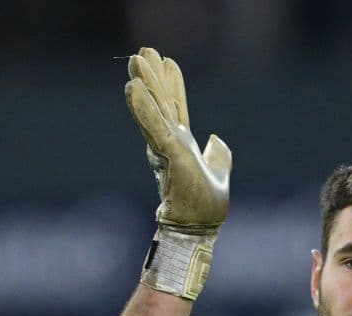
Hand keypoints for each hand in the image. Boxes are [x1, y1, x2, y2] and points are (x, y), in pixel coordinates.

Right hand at [125, 47, 231, 298]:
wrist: (198, 229)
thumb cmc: (204, 208)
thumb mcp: (218, 171)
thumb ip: (218, 155)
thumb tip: (217, 139)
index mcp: (182, 144)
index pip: (176, 108)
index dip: (172, 86)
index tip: (167, 61)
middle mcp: (171, 143)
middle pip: (160, 102)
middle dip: (152, 76)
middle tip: (143, 50)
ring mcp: (167, 148)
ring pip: (153, 109)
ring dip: (145, 84)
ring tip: (136, 59)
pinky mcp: (167, 154)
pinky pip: (153, 126)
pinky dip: (143, 107)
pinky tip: (132, 87)